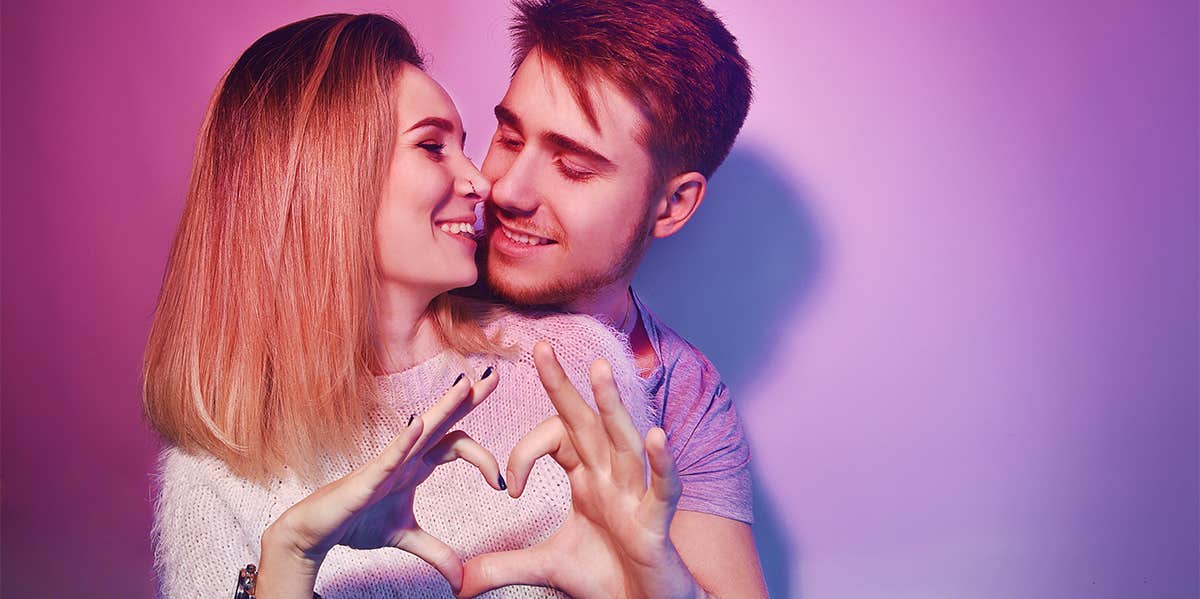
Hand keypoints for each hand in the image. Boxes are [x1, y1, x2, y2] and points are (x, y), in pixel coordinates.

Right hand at [256, 370, 504, 597]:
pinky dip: (405, 439)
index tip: (502, 484)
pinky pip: (390, 454)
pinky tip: (418, 422)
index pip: (457, 444)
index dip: (483, 457)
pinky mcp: (368, 476)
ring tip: (465, 385)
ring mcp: (388, 462)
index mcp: (418, 465)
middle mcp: (407, 456)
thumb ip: (436, 552)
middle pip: (443, 421)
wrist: (318, 531)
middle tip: (495, 375)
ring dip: (444, 406)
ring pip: (421, 429)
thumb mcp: (406, 537)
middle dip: (468, 398)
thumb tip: (460, 578)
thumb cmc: (358, 522)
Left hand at [459, 343, 706, 598]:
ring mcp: (636, 496)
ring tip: (599, 371)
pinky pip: (662, 488)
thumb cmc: (608, 576)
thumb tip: (457, 581)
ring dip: (612, 406)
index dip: (524, 454)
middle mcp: (612, 477)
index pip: (554, 440)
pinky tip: (656, 437)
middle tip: (540, 347)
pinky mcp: (657, 522)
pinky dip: (662, 463)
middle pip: (587, 422)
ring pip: (624, 442)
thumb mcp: (547, 567)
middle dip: (563, 385)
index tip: (511, 491)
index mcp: (587, 478)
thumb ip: (503, 566)